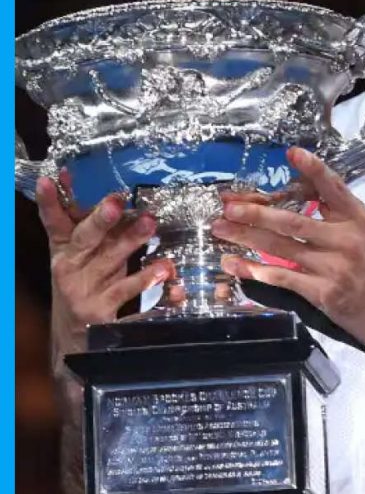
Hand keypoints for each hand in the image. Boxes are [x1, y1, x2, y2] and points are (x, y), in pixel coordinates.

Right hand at [37, 174, 163, 364]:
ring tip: (150, 224)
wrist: (76, 332)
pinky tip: (167, 273)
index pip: (53, 221)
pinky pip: (130, 295)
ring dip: (131, 242)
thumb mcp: (80, 251)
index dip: (49, 201)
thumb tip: (74, 177)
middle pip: (86, 239)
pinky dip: (150, 283)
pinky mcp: (103, 312)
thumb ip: (85, 219)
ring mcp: (86, 290)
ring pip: (112, 262)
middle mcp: (70, 267)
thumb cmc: (84, 278)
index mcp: (63, 248)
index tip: (50, 179)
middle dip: (101, 220)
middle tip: (116, 201)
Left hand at [212, 147, 364, 356]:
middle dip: (255, 212)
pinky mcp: (323, 293)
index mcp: (360, 221)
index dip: (313, 169)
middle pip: (293, 221)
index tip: (291, 153)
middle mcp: (346, 240)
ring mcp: (334, 267)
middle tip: (228, 205)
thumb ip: (343, 220)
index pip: (334, 188)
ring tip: (222, 229)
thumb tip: (310, 202)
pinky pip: (283, 278)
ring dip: (247, 237)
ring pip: (281, 248)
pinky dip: (257, 271)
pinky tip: (238, 265)